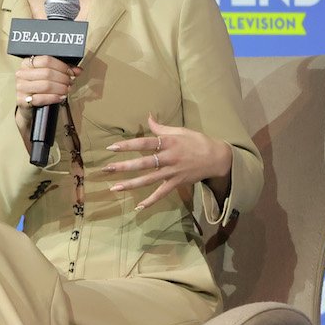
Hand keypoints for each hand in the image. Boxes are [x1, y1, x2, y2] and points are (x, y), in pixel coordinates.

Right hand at [14, 55, 80, 109]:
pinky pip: (41, 98)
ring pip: (45, 85)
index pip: (46, 60)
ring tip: (66, 90)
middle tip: (70, 82)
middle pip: (47, 73)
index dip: (62, 66)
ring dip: (60, 88)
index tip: (70, 72)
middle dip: (62, 78)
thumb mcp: (49, 76)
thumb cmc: (38, 88)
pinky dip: (54, 98)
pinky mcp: (21, 100)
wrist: (27, 104)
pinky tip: (60, 97)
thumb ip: (63, 71)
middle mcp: (22, 73)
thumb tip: (77, 70)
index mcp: (27, 63)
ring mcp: (20, 87)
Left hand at [101, 114, 231, 211]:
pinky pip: (162, 193)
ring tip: (114, 188)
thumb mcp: (180, 131)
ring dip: (131, 185)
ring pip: (148, 180)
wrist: (217, 158)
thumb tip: (148, 117)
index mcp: (168, 143)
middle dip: (123, 167)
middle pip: (143, 163)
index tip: (111, 147)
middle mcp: (169, 158)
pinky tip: (138, 207)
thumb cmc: (197, 141)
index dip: (128, 145)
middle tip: (106, 169)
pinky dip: (151, 201)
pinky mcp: (177, 183)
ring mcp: (172, 172)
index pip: (144, 144)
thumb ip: (161, 127)